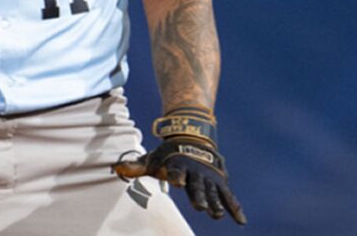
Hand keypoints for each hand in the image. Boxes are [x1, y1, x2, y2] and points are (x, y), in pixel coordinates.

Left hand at [113, 109, 246, 224]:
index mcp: (177, 165)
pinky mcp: (220, 182)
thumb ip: (136, 166)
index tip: (177, 182)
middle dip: (199, 195)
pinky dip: (235, 207)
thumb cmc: (168, 154)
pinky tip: (240, 221)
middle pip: (197, 185)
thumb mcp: (152, 159)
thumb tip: (116, 168)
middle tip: (201, 207)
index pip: (176, 172)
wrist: (191, 136)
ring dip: (216, 203)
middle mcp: (195, 171)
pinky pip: (228, 196)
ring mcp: (209, 177)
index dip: (176, 176)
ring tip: (216, 215)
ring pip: (213, 192)